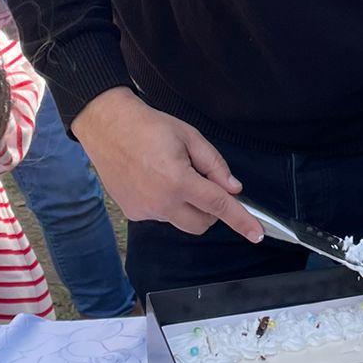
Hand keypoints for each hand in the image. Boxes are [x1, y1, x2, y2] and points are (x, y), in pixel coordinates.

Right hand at [71, 84, 263, 239]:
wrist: (107, 127)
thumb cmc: (148, 127)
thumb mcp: (190, 137)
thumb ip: (215, 165)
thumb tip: (233, 188)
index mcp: (178, 181)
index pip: (218, 206)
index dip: (241, 221)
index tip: (255, 235)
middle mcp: (161, 202)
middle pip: (202, 223)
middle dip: (210, 209)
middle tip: (202, 181)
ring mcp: (145, 211)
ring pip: (181, 221)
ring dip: (187, 205)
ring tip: (170, 174)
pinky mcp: (133, 213)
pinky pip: (161, 216)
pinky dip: (166, 203)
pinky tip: (153, 180)